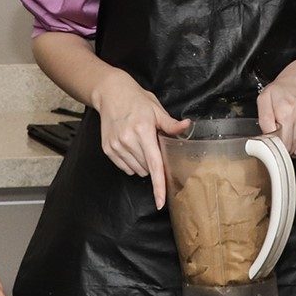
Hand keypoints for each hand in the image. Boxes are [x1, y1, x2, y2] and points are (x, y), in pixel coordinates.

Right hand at [93, 68, 188, 208]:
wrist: (111, 93)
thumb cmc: (136, 100)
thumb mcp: (156, 109)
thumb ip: (170, 124)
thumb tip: (187, 126)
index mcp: (143, 131)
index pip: (154, 164)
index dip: (158, 185)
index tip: (161, 202)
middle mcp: (128, 140)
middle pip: (147, 168)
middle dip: (153, 162)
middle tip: (152, 144)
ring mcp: (116, 146)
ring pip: (136, 170)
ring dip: (142, 164)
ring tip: (140, 143)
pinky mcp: (108, 149)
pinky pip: (125, 167)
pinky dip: (131, 163)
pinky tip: (131, 147)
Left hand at [257, 54, 295, 156]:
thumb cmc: (285, 88)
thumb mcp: (265, 97)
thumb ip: (264, 119)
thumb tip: (267, 137)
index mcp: (286, 111)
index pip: (281, 143)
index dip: (275, 145)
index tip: (273, 139)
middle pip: (292, 148)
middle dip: (284, 147)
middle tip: (281, 137)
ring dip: (295, 148)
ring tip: (290, 137)